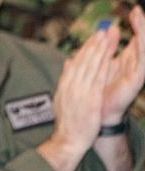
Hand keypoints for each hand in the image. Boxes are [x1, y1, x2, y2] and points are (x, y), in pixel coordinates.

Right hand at [41, 26, 115, 170]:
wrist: (67, 140)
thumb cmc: (68, 122)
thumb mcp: (62, 98)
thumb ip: (66, 80)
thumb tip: (68, 63)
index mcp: (65, 84)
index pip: (76, 62)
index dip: (87, 48)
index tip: (95, 37)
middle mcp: (71, 85)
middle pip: (83, 60)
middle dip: (94, 44)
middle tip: (103, 30)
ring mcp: (80, 92)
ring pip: (90, 66)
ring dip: (99, 50)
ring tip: (106, 37)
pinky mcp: (89, 100)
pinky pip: (97, 79)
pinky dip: (102, 66)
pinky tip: (108, 57)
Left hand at [101, 6, 144, 126]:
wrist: (97, 110)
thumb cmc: (99, 87)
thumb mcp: (102, 62)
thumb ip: (106, 47)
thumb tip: (110, 30)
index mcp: (128, 58)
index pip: (136, 37)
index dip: (137, 24)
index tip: (134, 9)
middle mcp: (136, 63)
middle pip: (143, 41)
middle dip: (142, 25)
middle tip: (138, 10)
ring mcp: (138, 71)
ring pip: (144, 49)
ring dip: (143, 33)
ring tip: (139, 19)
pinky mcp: (137, 79)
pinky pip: (142, 62)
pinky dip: (142, 49)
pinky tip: (140, 39)